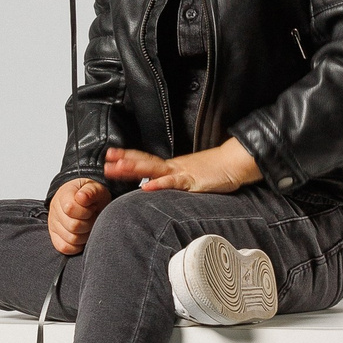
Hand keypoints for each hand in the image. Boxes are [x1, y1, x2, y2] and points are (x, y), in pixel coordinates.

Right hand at [48, 177, 111, 253]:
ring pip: (71, 239)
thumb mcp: (94, 188)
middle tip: (92, 217)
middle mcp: (55, 210)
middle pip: (73, 226)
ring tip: (88, 225)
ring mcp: (53, 225)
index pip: (70, 208)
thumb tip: (81, 197)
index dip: (86, 211)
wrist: (84, 200)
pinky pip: (64, 248)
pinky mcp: (55, 237)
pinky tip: (82, 235)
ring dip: (85, 235)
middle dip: (89, 223)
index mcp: (63, 195)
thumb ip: (90, 191)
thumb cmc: (89, 195)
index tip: (92, 207)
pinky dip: (77, 246)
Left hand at [103, 138, 262, 194]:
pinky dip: (160, 185)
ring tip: (118, 167)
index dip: (128, 157)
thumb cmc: (216, 170)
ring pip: (154, 169)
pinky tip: (147, 187)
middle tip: (107, 161)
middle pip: (145, 162)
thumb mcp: (191, 176)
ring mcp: (182, 173)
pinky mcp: (192, 181)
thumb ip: (176, 181)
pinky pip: (173, 183)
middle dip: (125, 161)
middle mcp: (174, 167)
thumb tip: (162, 186)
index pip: (146, 159)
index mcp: (172, 166)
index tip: (111, 155)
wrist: (235, 163)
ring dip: (135, 168)